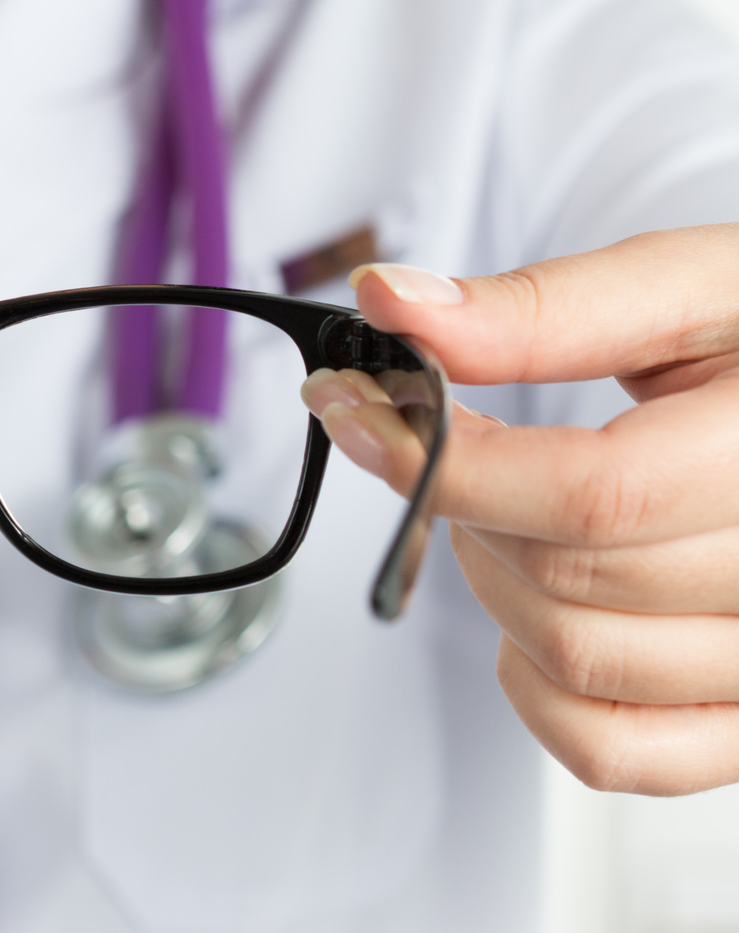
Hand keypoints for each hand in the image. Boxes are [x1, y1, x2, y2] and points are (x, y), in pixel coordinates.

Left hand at [300, 225, 738, 795]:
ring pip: (575, 662)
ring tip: (507, 508)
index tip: (353, 404)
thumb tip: (389, 300)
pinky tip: (534, 602)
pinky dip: (535, 685)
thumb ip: (541, 307)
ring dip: (493, 584)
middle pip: (563, 578)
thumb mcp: (685, 289)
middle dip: (463, 504)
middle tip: (451, 443)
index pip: (589, 499)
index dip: (445, 462)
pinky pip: (612, 750)